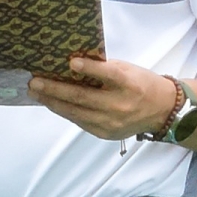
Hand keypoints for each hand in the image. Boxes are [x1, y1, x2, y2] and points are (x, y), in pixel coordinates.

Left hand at [27, 58, 174, 139]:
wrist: (161, 111)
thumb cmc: (141, 83)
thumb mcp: (128, 70)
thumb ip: (104, 69)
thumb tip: (73, 64)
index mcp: (129, 84)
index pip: (108, 75)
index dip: (90, 69)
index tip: (71, 63)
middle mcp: (120, 105)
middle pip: (84, 97)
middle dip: (55, 90)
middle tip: (34, 82)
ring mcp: (111, 122)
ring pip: (76, 113)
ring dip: (53, 102)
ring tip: (36, 93)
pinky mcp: (105, 134)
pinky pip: (80, 121)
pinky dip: (65, 111)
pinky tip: (52, 103)